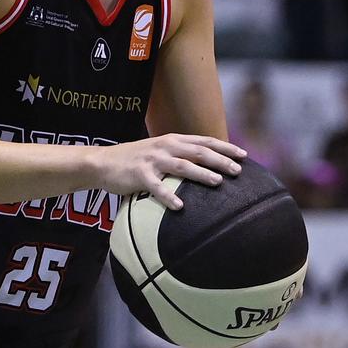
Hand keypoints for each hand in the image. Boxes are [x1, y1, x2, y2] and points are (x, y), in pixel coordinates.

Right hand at [94, 133, 246, 209]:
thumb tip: (207, 163)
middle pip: (198, 152)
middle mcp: (165, 146)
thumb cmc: (135, 160)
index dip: (225, 147)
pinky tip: (180, 207)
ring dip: (201, 174)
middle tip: (238, 171)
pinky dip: (168, 196)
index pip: (204, 141)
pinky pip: (156, 187)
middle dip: (220, 161)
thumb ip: (180, 154)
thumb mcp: (160, 150)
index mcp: (172, 140)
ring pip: (182, 166)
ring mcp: (152, 160)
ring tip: (218, 183)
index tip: (244, 155)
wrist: (103, 162)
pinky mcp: (139, 175)